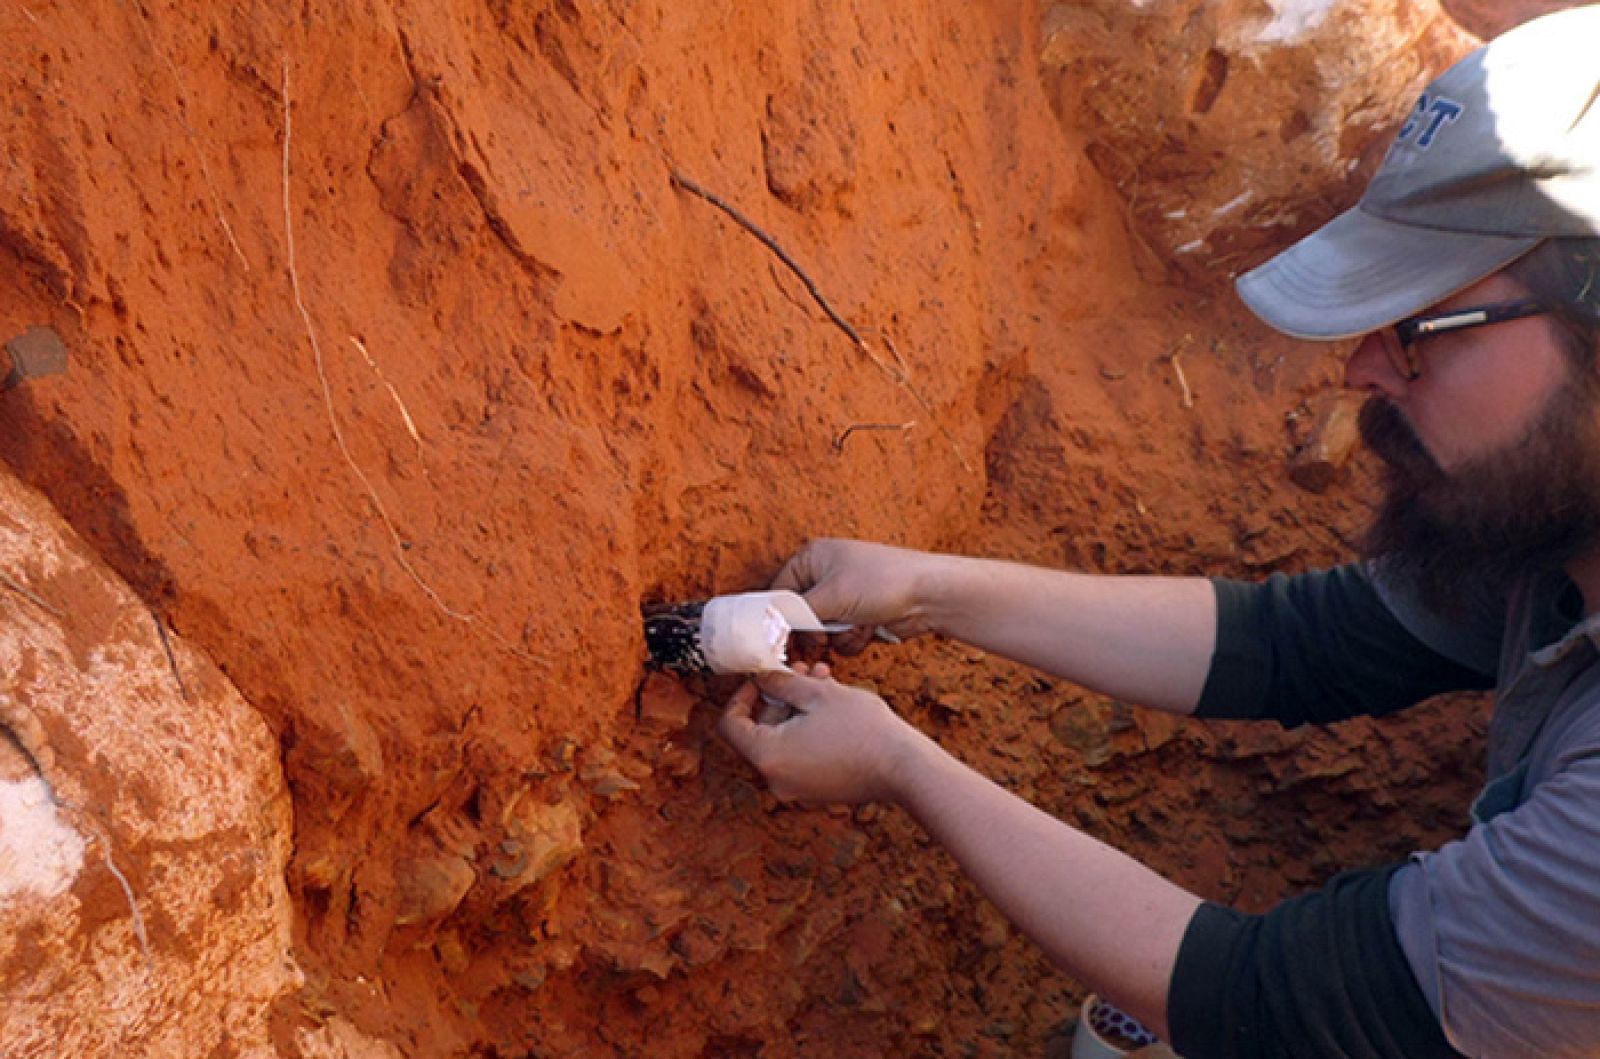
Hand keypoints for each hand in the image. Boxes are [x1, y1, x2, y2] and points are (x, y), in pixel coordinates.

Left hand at [717, 663, 928, 805]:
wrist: (903, 768)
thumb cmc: (861, 730)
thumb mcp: (817, 694)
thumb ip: (780, 683)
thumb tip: (760, 676)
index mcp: (768, 757)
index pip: (731, 725)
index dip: (742, 695)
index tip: (762, 678)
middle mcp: (776, 780)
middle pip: (759, 731)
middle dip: (779, 696)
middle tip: (800, 670)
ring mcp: (797, 789)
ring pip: (784, 740)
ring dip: (797, 708)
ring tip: (823, 680)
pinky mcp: (817, 790)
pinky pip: (801, 755)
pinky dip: (808, 729)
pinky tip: (833, 703)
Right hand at [772, 538, 944, 653]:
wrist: (929, 595)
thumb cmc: (881, 582)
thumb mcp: (831, 596)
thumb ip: (795, 613)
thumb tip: (769, 628)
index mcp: (813, 557)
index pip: (779, 591)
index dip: (780, 617)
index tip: (781, 640)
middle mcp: (825, 575)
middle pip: (800, 615)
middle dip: (815, 630)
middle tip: (822, 638)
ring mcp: (844, 596)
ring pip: (821, 631)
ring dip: (838, 636)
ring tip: (857, 625)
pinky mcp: (860, 615)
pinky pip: (842, 637)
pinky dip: (853, 639)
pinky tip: (871, 628)